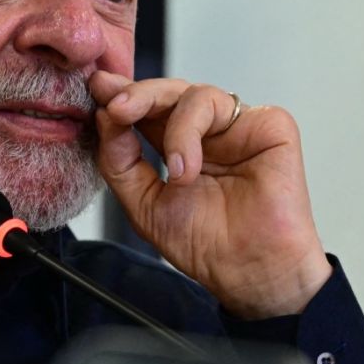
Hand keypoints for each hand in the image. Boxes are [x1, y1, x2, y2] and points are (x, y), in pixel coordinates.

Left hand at [88, 71, 332, 318]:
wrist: (248, 273)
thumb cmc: (206, 243)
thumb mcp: (143, 203)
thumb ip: (119, 161)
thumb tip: (105, 117)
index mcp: (176, 143)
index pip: (145, 109)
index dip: (120, 96)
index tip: (95, 89)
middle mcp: (206, 130)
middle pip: (166, 92)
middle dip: (135, 94)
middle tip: (114, 107)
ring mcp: (236, 126)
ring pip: (191, 93)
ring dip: (170, 128)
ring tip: (172, 172)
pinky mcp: (268, 124)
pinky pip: (222, 105)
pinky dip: (192, 132)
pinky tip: (188, 169)